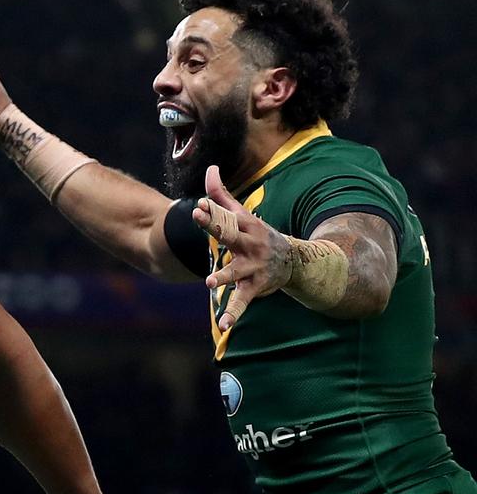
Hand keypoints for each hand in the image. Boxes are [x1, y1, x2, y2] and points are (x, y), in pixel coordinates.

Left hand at [193, 165, 293, 329]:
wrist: (296, 261)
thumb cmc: (258, 234)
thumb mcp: (242, 215)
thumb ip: (222, 195)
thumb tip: (210, 168)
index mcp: (245, 225)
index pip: (225, 215)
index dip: (211, 210)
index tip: (197, 205)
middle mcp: (250, 244)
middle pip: (230, 234)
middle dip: (215, 226)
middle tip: (198, 218)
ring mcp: (254, 267)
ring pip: (236, 272)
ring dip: (224, 277)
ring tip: (209, 282)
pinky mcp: (255, 287)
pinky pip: (243, 301)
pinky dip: (234, 313)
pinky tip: (224, 325)